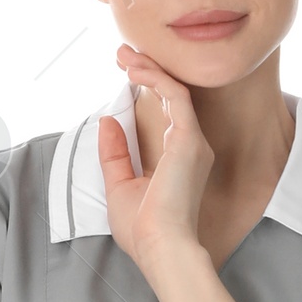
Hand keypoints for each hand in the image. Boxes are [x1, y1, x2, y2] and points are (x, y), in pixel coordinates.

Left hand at [97, 44, 214, 277]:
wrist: (159, 247)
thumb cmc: (143, 229)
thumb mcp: (119, 186)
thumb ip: (115, 154)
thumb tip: (108, 121)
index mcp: (178, 160)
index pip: (163, 116)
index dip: (146, 91)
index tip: (126, 75)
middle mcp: (191, 148)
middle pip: (170, 98)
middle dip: (148, 72)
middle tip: (124, 54)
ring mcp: (193, 142)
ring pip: (173, 91)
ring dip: (149, 69)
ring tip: (126, 55)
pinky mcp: (188, 139)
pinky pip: (174, 96)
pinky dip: (155, 79)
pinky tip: (135, 69)